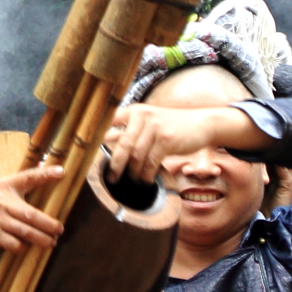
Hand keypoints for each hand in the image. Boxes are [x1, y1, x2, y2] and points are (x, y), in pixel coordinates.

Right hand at [0, 164, 64, 260]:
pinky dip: (23, 247)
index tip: (61, 172)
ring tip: (51, 243)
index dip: (44, 174)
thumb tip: (45, 167)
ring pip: (26, 232)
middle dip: (49, 224)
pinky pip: (14, 244)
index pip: (27, 177)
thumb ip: (18, 184)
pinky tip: (27, 247)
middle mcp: (1, 202)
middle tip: (59, 230)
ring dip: (42, 240)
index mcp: (4, 186)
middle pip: (31, 215)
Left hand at [102, 98, 262, 185]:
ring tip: (133, 181)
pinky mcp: (166, 139)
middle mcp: (141, 116)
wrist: (201, 124)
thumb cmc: (170, 126)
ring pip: (137, 156)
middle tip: (111, 178)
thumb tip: (104, 141)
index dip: (97, 137)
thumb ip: (129, 131)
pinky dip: (146, 174)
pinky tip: (145, 180)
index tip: (89, 154)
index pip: (109, 122)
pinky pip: (150, 162)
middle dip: (115, 164)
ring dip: (133, 172)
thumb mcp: (148, 123)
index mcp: (133, 111)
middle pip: (122, 144)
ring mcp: (154, 127)